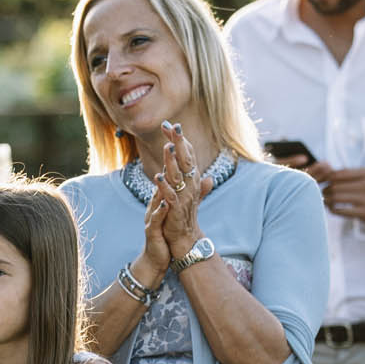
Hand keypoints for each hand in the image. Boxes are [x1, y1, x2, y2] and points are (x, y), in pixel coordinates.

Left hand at [154, 121, 214, 254]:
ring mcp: (184, 197)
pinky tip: (157, 177)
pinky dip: (164, 187)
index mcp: (192, 180)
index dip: (180, 140)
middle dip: (180, 143)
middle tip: (174, 126)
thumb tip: (208, 175)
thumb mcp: (189, 194)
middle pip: (186, 161)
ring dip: (172, 161)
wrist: (184, 239)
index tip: (170, 124)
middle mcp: (190, 186)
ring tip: (166, 146)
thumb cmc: (184, 215)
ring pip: (178, 176)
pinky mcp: (176, 210)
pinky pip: (171, 196)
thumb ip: (194, 181)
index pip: (188, 155)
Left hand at [322, 167, 364, 234]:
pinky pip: (342, 211)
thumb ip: (349, 175)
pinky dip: (333, 210)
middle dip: (325, 190)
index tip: (322, 182)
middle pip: (336, 186)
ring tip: (325, 201)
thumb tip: (326, 173)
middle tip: (322, 193)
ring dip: (327, 200)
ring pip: (337, 198)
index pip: (338, 173)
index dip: (326, 178)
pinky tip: (332, 209)